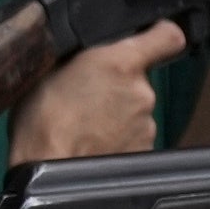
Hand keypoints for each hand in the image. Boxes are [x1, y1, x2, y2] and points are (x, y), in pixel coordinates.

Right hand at [9, 17, 185, 164]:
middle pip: (140, 80)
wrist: (46, 172)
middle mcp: (142, 92)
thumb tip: (91, 56)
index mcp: (121, 63)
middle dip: (118, 86)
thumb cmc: (41, 119)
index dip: (161, 36)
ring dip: (117, 114)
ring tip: (86, 125)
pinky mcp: (144, 152)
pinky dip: (119, 139)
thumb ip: (83, 57)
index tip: (151, 40)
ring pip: (135, 111)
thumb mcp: (51, 68)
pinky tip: (94, 144)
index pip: (168, 37)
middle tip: (88, 97)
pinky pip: (134, 137)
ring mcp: (146, 125)